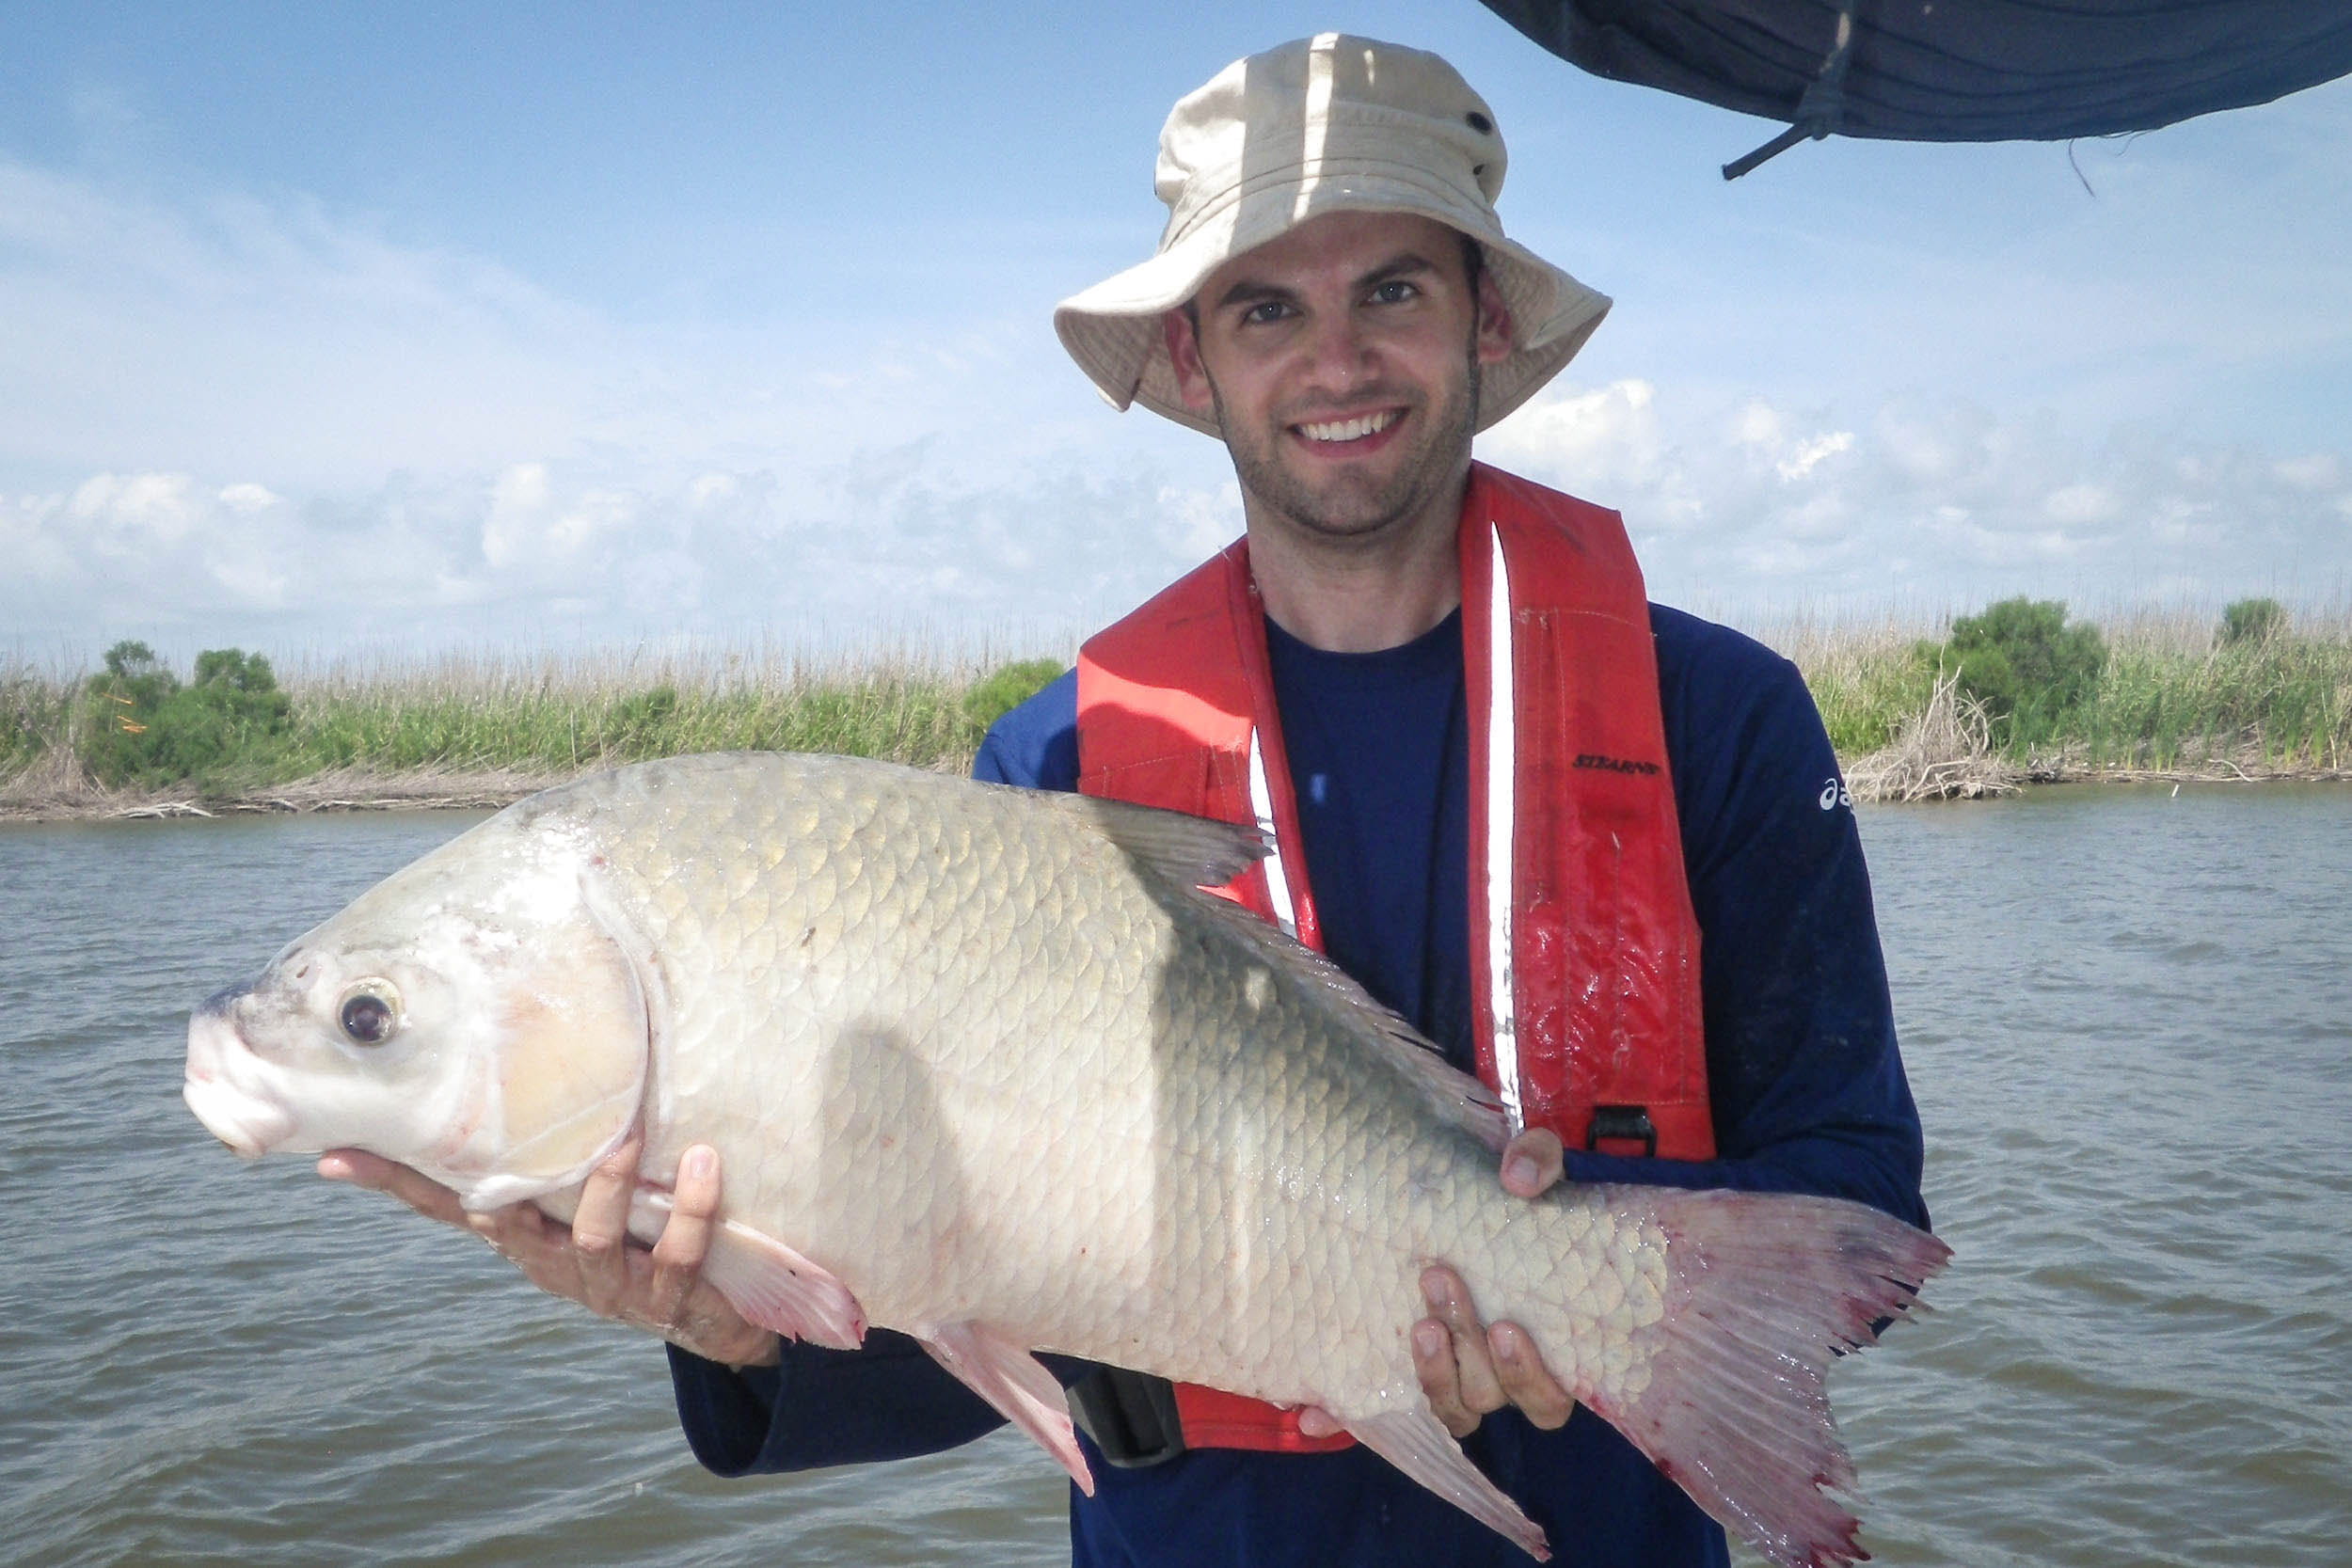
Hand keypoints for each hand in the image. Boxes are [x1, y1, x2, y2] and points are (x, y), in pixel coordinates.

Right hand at [317, 1139, 780, 1369]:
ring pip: (592, 1242)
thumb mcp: (589, 1196)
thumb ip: (562, 1151)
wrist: (719, 1321)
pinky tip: (702, 1163)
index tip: (335, 1153)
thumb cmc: (641, 1240)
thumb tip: (523, 1079)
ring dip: (608, 1187)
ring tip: (631, 1136)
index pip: (446, 1207)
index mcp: (525, 1238)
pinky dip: (691, 1210)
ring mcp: (610, 1288)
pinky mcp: (670, 1298)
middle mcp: (555, 1265)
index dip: (393, 1182)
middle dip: (497, 1190)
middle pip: (505, 1229)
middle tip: (513, 1134)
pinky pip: (676, 1254)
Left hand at [1298, 1128, 1575, 1441]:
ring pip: (1447, 1409)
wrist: (1456, 1199)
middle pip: (1487, 1394)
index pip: (1547, 1399)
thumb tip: (1519, 1181)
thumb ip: (1536, 1161)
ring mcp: (1447, 1375)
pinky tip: (1314, 1413)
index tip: (1506, 1325)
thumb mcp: (1531, 1168)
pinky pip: (1372, 1408)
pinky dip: (1342, 1416)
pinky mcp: (1393, 1371)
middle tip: (1438, 1279)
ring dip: (1431, 1373)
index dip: (1530, 1376)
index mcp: (1540, 1344)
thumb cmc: (1509, 1198)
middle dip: (1465, 1345)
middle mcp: (1495, 1373)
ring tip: (1418, 1325)